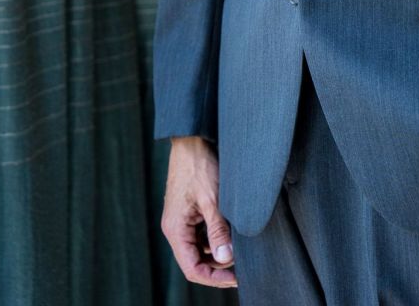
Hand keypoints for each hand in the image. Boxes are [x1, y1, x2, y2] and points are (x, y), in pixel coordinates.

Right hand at [161, 136, 237, 288]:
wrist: (193, 139)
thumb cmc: (200, 165)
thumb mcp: (213, 199)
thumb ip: (218, 230)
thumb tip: (225, 258)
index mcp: (176, 230)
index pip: (192, 269)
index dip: (214, 278)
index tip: (237, 279)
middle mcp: (176, 228)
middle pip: (195, 261)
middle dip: (218, 265)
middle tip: (243, 262)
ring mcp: (182, 219)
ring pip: (200, 247)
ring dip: (218, 249)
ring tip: (240, 244)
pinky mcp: (189, 210)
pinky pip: (202, 232)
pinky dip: (216, 234)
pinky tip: (231, 228)